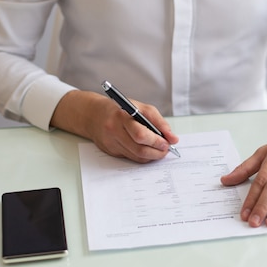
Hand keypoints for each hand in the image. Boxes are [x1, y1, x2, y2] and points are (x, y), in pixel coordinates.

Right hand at [50, 90, 178, 162]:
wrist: (94, 115)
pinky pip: (131, 158)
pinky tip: (148, 151)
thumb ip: (159, 122)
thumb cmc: (121, 109)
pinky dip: (143, 156)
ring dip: (151, 156)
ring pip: (136, 156)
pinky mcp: (111, 151)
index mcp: (122, 117)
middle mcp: (114, 131)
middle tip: (165, 149)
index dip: (157, 141)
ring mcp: (111, 143)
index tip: (168, 142)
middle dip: (157, 151)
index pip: (141, 134)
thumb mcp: (142, 108)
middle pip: (139, 149)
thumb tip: (173, 138)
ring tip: (160, 150)